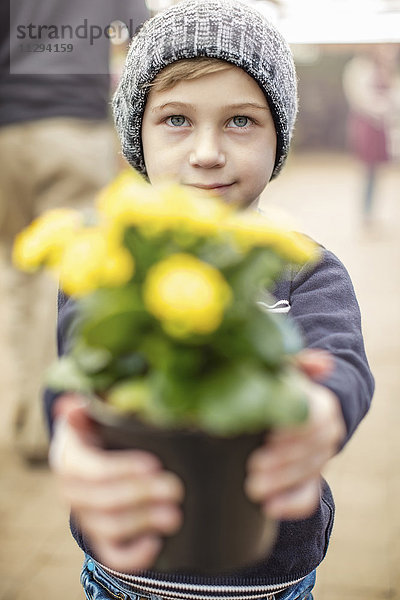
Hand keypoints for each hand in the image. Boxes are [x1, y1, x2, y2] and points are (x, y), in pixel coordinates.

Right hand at [50, 394, 183, 571]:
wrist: (94, 458)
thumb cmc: (101, 432)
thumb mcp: (95, 416)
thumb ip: (88, 409)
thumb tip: (72, 404)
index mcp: (71, 459)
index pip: (94, 469)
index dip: (123, 469)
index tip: (155, 464)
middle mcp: (72, 492)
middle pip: (104, 501)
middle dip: (142, 496)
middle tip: (175, 489)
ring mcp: (85, 517)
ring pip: (109, 528)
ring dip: (144, 522)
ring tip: (175, 515)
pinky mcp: (99, 538)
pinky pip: (111, 555)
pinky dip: (133, 556)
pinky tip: (156, 543)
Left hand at [245, 350, 345, 519]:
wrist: (274, 410)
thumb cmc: (272, 384)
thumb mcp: (279, 369)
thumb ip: (294, 362)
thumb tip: (323, 364)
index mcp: (323, 403)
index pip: (317, 419)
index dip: (294, 429)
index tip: (268, 434)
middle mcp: (328, 432)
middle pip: (314, 451)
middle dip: (284, 460)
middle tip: (254, 466)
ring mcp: (319, 458)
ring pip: (310, 474)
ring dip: (281, 482)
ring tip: (252, 487)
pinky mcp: (308, 480)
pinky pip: (307, 497)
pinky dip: (289, 504)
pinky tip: (268, 508)